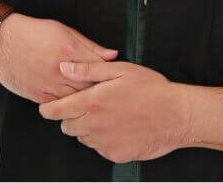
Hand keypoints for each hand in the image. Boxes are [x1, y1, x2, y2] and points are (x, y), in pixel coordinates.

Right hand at [0, 13, 118, 103]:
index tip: (119, 81)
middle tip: (112, 97)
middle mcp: (60, 71)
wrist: (2, 41)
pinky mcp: (37, 96)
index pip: (99, 69)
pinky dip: (68, 108)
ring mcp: (48, 86)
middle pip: (89, 89)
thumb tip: (112, 54)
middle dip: (102, 93)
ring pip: (75, 102)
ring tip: (98, 105)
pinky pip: (58, 108)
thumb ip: (90, 45)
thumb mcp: (65, 31)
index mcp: (70, 52)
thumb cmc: (34, 32)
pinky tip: (76, 108)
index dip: (111, 77)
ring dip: (86, 103)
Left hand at [38, 60, 191, 163]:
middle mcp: (94, 126)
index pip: (56, 111)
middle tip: (87, 104)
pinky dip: (102, 138)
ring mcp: (104, 143)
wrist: (174, 116)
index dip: (48, 108)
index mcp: (92, 102)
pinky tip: (118, 125)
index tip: (47, 106)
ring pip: (82, 137)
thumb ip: (88, 69)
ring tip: (107, 113)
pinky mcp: (115, 154)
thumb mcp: (119, 70)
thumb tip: (64, 67)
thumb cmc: (150, 89)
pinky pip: (99, 147)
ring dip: (86, 127)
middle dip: (70, 116)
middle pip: (66, 126)